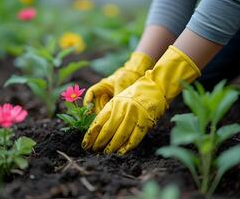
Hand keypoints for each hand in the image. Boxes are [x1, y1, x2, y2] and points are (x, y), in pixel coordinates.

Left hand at [82, 46, 200, 153]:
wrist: (154, 87)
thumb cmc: (133, 97)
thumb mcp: (117, 101)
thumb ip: (108, 114)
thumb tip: (97, 132)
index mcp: (113, 104)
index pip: (98, 122)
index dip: (90, 135)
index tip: (85, 144)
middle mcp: (122, 109)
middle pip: (108, 130)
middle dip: (99, 142)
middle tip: (94, 150)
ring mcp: (134, 115)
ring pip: (120, 135)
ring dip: (112, 146)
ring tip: (106, 153)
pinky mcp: (145, 121)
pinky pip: (135, 137)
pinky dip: (127, 146)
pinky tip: (121, 152)